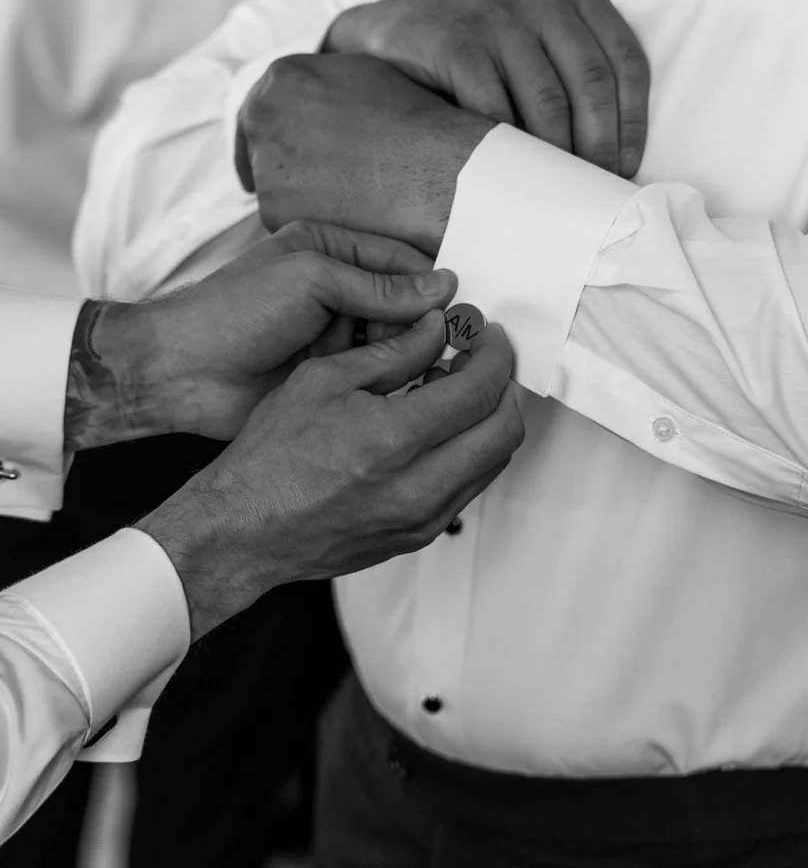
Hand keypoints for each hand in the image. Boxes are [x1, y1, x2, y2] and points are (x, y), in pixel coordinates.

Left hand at [63, 220, 455, 448]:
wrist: (182, 373)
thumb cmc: (232, 312)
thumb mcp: (310, 280)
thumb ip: (377, 285)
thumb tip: (439, 287)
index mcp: (331, 251)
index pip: (402, 260)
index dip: (433, 283)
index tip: (464, 307)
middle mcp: (337, 291)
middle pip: (405, 304)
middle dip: (423, 324)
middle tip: (445, 347)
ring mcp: (334, 336)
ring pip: (395, 344)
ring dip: (411, 356)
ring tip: (427, 371)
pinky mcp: (329, 377)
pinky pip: (375, 377)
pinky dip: (393, 383)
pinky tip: (408, 392)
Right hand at [141, 314, 522, 638]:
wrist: (243, 529)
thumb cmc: (270, 458)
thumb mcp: (323, 380)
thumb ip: (392, 352)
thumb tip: (436, 329)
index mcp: (394, 440)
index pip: (480, 391)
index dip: (494, 355)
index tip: (488, 337)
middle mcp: (418, 487)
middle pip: (504, 430)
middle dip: (504, 386)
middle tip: (483, 360)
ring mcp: (422, 519)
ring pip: (492, 463)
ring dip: (488, 420)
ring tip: (454, 391)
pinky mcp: (418, 537)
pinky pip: (467, 488)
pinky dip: (468, 451)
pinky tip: (435, 429)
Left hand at [235, 53, 491, 252]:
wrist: (434, 169)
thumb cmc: (413, 122)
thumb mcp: (364, 75)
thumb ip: (323, 84)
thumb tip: (314, 98)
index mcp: (282, 77)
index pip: (261, 105)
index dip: (274, 129)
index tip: (282, 147)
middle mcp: (262, 116)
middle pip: (258, 146)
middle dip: (281, 163)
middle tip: (308, 182)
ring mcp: (265, 166)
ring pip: (272, 187)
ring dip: (298, 196)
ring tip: (347, 200)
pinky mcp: (274, 211)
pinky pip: (286, 221)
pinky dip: (311, 223)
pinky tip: (347, 218)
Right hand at [325, 0, 649, 173]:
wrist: (396, 34)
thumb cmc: (482, 51)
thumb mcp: (538, 41)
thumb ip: (576, 73)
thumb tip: (617, 156)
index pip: (625, 61)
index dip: (633, 122)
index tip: (626, 167)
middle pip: (591, 85)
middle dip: (599, 147)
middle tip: (594, 190)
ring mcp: (498, 16)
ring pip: (547, 102)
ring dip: (557, 157)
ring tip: (558, 191)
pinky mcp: (457, 42)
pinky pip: (496, 109)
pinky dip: (508, 150)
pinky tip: (513, 176)